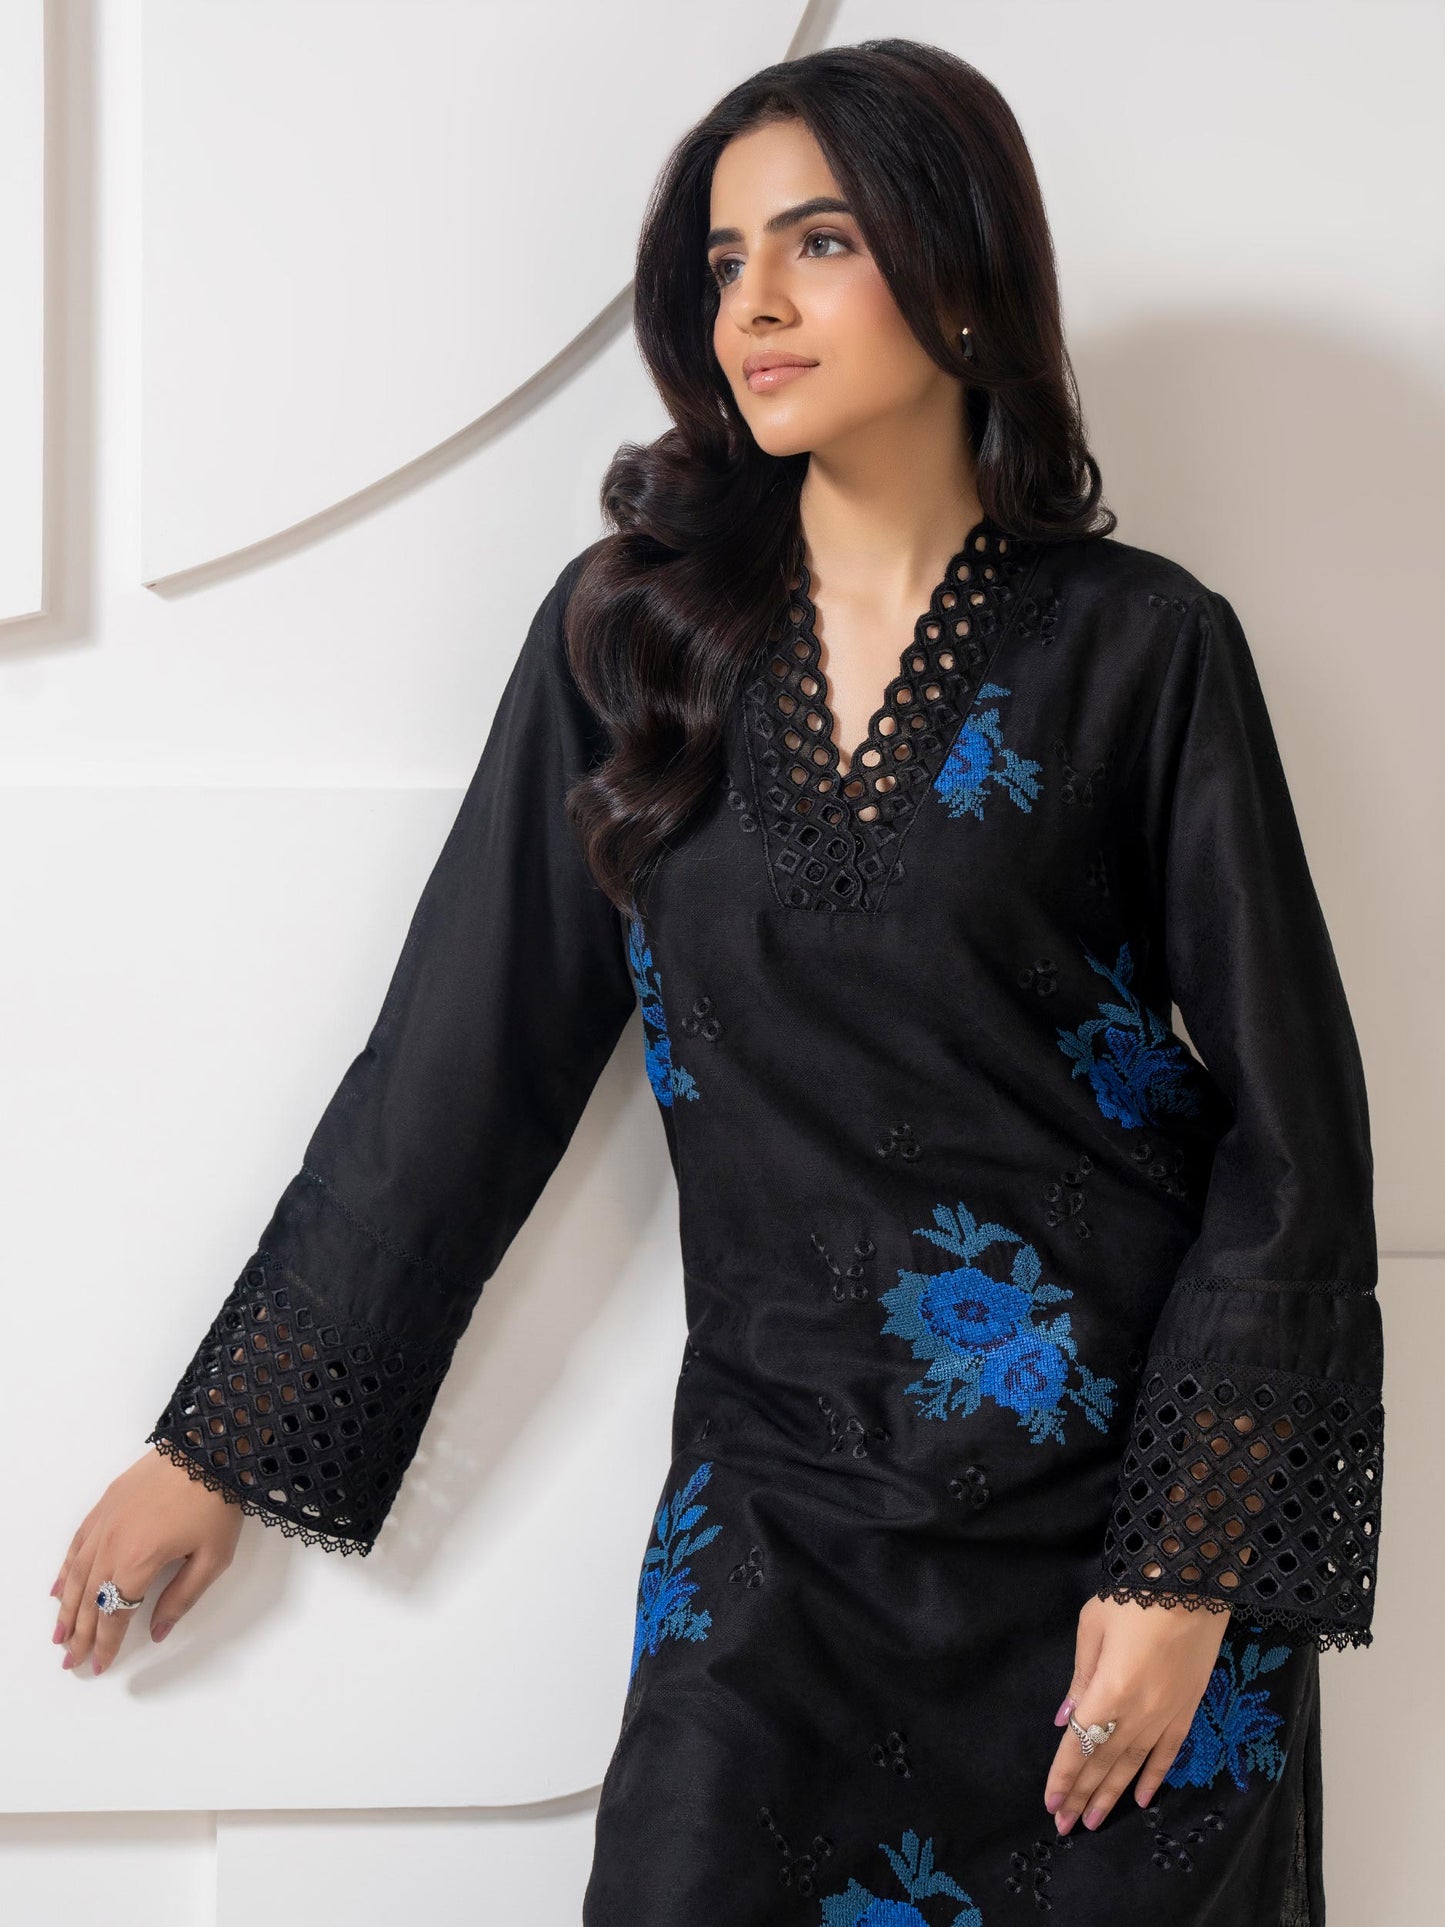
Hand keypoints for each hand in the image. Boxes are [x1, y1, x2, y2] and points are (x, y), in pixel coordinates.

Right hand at [50, 1447, 244, 1675]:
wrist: (210, 1447)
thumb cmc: (216, 1502)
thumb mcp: (213, 1558)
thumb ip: (182, 1598)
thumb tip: (158, 1632)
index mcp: (138, 1561)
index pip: (114, 1614)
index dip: (105, 1643)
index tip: (99, 1664)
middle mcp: (112, 1544)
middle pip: (89, 1599)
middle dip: (79, 1634)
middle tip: (71, 1662)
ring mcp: (105, 1522)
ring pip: (76, 1574)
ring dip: (64, 1608)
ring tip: (58, 1635)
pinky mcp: (105, 1504)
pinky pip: (77, 1543)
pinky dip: (64, 1570)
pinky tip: (57, 1587)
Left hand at [1045, 1592, 1230, 1832]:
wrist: (1193, 1583)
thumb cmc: (1135, 1597)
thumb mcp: (1093, 1628)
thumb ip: (1080, 1680)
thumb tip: (1065, 1722)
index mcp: (1109, 1692)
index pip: (1079, 1745)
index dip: (1064, 1777)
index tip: (1051, 1805)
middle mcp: (1138, 1713)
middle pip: (1104, 1763)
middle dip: (1082, 1796)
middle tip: (1065, 1827)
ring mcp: (1166, 1715)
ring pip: (1133, 1766)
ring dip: (1111, 1795)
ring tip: (1093, 1823)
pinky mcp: (1188, 1710)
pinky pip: (1169, 1753)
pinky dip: (1154, 1777)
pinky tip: (1140, 1798)